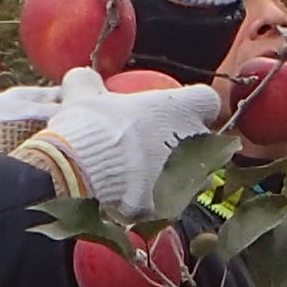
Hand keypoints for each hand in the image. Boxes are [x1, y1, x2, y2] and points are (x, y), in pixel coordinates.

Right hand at [14, 69, 227, 218]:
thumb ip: (90, 82)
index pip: (206, 101)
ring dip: (176, 174)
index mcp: (181, 110)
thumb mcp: (84, 93)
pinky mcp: (169, 207)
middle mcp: (193, 144)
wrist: (79, 174)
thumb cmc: (89, 126)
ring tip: (145, 175)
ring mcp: (186, 179)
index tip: (176, 109)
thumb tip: (83, 79)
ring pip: (193, 176)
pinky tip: (133, 197)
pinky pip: (168, 202)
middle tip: (155, 144)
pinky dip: (155, 200)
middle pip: (204, 141)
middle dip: (185, 143)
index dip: (193, 104)